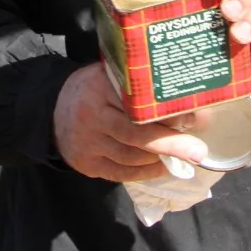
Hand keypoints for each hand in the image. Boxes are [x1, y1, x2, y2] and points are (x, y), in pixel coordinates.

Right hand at [52, 63, 208, 182]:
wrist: (52, 111)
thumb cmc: (93, 90)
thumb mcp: (109, 77)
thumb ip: (139, 86)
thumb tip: (190, 101)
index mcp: (99, 88)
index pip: (136, 102)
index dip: (166, 112)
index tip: (194, 115)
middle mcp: (91, 116)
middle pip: (135, 134)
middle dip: (171, 144)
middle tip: (198, 151)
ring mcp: (87, 143)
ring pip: (131, 157)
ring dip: (160, 158)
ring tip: (183, 156)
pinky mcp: (87, 164)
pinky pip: (121, 173)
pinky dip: (145, 172)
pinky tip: (161, 167)